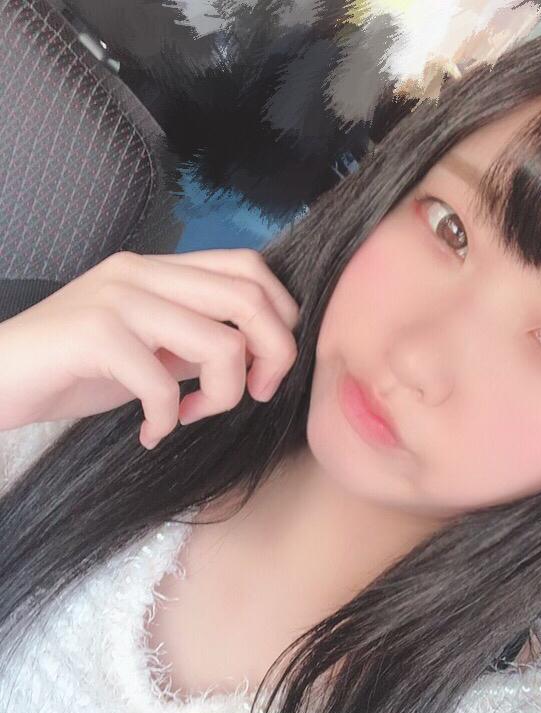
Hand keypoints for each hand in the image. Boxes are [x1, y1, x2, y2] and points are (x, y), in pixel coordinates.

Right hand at [0, 249, 299, 448]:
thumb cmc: (75, 368)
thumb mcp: (152, 350)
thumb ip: (198, 341)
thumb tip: (260, 356)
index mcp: (162, 270)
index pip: (250, 268)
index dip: (281, 315)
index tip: (269, 366)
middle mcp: (144, 272)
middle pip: (250, 298)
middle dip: (274, 355)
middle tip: (256, 393)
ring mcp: (118, 298)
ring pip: (221, 343)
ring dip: (223, 394)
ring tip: (191, 416)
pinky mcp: (93, 334)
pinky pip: (163, 383)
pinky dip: (167, 419)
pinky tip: (151, 433)